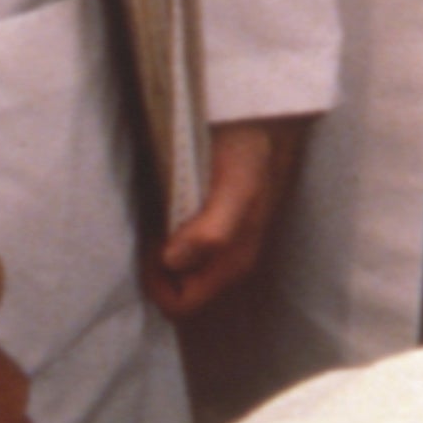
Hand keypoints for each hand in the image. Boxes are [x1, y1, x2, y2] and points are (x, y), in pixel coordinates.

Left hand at [144, 115, 308, 315]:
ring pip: (183, 272)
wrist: (270, 117)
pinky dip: (170, 236)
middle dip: (157, 268)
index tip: (152, 243)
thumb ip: (212, 229)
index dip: (158, 281)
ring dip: (162, 251)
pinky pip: (187, 251)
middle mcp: (230, 262)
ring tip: (160, 214)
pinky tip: (170, 207)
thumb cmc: (251, 148)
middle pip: (181, 291)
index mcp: (234, 263)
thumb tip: (173, 262)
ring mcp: (226, 246)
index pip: (182, 304)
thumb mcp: (235, 185)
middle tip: (153, 226)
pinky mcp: (219, 227)